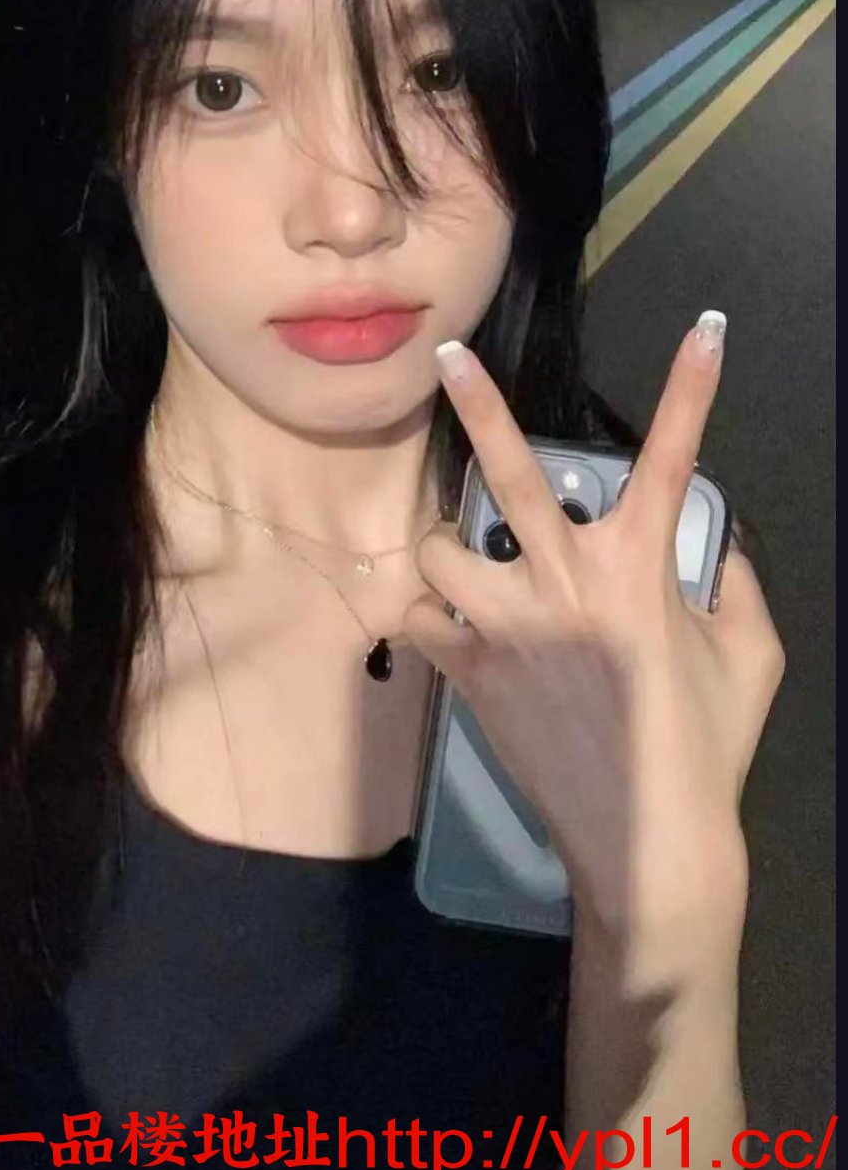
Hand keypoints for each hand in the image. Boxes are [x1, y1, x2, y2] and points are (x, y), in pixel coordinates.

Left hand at [404, 314, 784, 945]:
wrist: (648, 840)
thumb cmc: (706, 748)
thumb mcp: (751, 659)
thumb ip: (734, 587)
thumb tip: (714, 544)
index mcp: (642, 569)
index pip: (674, 459)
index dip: (694, 388)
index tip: (706, 328)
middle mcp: (566, 579)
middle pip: (512, 473)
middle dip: (478, 404)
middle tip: (446, 355)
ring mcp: (508, 623)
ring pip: (441, 547)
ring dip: (451, 552)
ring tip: (467, 574)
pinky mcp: (469, 670)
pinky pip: (418, 618)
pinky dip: (428, 618)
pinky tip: (448, 632)